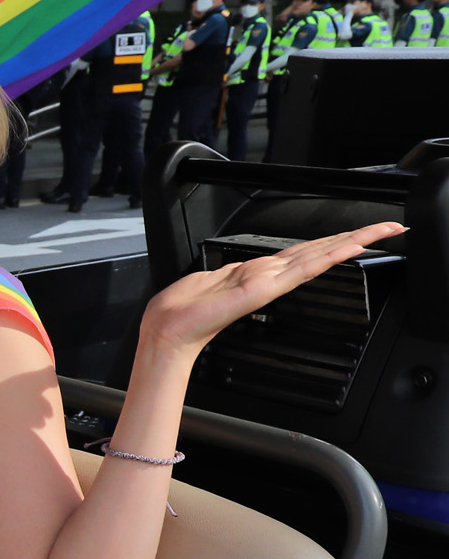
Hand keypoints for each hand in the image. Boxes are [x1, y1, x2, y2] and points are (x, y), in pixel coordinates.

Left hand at [141, 222, 405, 357]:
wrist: (167, 331)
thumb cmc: (183, 310)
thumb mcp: (210, 279)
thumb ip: (231, 273)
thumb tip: (238, 269)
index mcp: (258, 273)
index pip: (305, 251)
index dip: (335, 240)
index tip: (362, 231)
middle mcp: (268, 277)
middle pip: (321, 250)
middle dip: (357, 237)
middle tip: (391, 227)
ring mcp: (268, 283)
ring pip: (318, 256)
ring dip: (352, 241)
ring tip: (383, 230)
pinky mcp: (263, 290)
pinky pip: (300, 269)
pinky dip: (327, 256)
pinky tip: (348, 247)